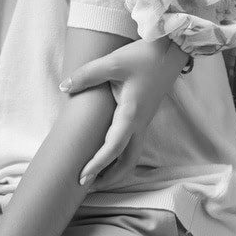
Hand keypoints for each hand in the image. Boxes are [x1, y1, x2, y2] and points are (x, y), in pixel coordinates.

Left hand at [60, 37, 186, 183]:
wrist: (171, 50)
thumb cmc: (143, 56)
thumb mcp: (113, 61)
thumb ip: (88, 74)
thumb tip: (64, 86)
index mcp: (131, 114)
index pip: (113, 147)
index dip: (97, 164)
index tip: (81, 177)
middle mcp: (140, 124)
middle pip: (126, 162)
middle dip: (108, 177)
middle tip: (86, 185)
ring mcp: (144, 123)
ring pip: (132, 156)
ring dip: (115, 170)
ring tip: (95, 176)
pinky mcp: (144, 118)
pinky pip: (133, 146)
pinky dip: (120, 157)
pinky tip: (106, 154)